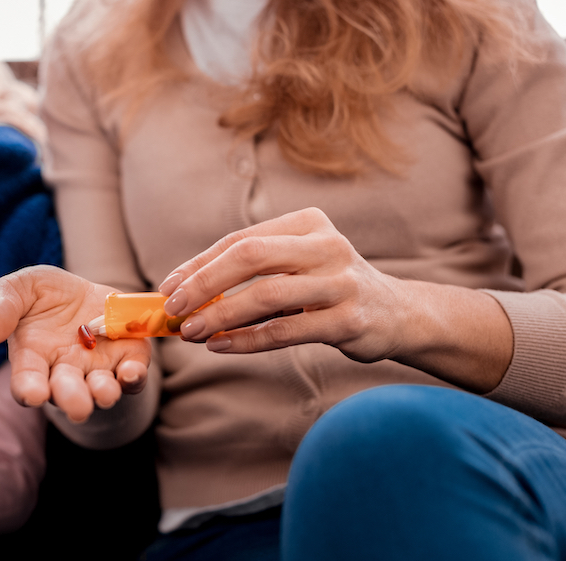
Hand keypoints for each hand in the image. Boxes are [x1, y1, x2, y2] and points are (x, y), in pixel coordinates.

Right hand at [0, 265, 151, 422]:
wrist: (83, 289)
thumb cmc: (43, 295)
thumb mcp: (18, 288)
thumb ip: (2, 307)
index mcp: (33, 359)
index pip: (27, 382)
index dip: (29, 390)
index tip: (33, 394)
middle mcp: (65, 371)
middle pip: (67, 393)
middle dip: (72, 400)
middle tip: (77, 406)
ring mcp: (97, 368)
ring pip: (101, 390)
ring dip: (104, 393)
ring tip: (105, 392)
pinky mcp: (127, 358)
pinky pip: (132, 376)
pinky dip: (134, 377)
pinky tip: (132, 371)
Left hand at [158, 207, 406, 363]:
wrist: (400, 315)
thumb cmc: (331, 288)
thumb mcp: (297, 265)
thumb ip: (253, 272)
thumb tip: (186, 292)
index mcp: (308, 222)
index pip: (240, 239)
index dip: (199, 264)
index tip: (168, 286)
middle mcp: (327, 245)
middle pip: (251, 256)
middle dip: (204, 282)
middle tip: (174, 307)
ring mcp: (342, 282)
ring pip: (267, 295)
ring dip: (222, 315)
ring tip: (192, 331)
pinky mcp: (350, 320)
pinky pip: (286, 331)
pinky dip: (248, 340)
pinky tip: (222, 346)